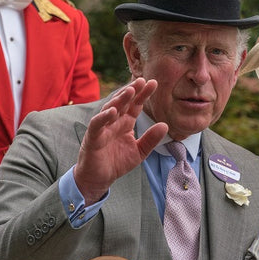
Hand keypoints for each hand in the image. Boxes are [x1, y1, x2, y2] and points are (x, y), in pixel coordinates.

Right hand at [74, 78, 167, 202]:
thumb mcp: (139, 151)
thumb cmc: (116, 163)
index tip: (153, 83)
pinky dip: (104, 117)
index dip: (143, 95)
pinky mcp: (93, 137)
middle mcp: (114, 122)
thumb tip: (165, 125)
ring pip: (110, 109)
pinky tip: (113, 111)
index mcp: (125, 123)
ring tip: (129, 90)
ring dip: (119, 99)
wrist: (99, 179)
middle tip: (142, 80)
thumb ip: (151, 139)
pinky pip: (97, 124)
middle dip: (132, 91)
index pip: (135, 105)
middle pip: (123, 103)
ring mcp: (103, 128)